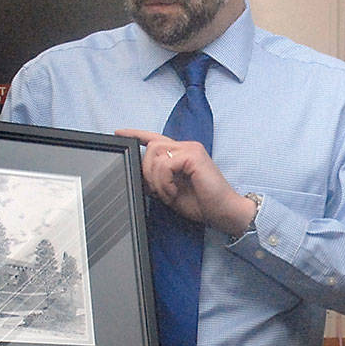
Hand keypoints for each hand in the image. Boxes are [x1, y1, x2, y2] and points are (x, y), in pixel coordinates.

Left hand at [116, 128, 256, 237]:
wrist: (224, 212)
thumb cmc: (202, 204)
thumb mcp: (170, 192)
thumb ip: (157, 180)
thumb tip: (139, 176)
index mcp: (181, 154)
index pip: (155, 138)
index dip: (136, 134)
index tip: (119, 133)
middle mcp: (186, 147)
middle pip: (151, 147)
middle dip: (147, 172)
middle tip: (157, 192)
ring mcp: (190, 149)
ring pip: (155, 154)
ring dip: (156, 179)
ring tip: (169, 194)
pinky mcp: (193, 155)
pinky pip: (165, 164)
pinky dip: (165, 182)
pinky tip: (174, 192)